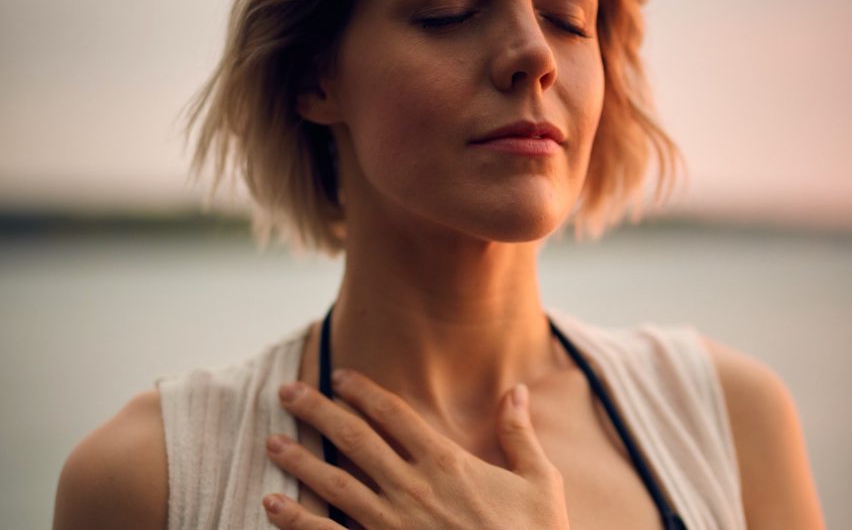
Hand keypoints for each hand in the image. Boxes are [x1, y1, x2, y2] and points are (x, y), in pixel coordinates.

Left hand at [262, 369, 569, 529]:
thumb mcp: (539, 482)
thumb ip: (519, 434)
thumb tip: (515, 389)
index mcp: (446, 463)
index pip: (394, 415)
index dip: (363, 392)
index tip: (339, 376)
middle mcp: (412, 488)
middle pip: (354, 439)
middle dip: (318, 411)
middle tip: (287, 391)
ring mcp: (393, 525)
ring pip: (335, 483)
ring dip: (300, 461)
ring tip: (272, 442)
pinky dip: (298, 521)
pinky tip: (272, 505)